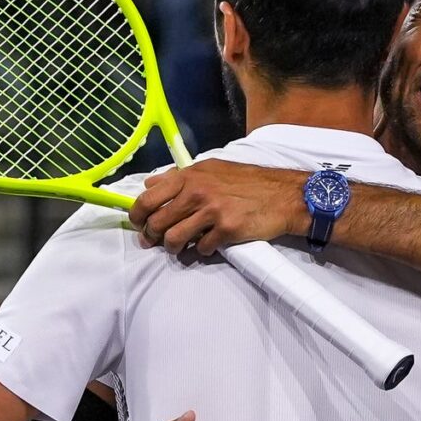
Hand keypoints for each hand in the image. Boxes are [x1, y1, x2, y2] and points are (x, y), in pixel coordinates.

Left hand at [129, 160, 307, 255]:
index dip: (137, 216)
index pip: (148, 198)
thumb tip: (150, 184)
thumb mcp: (211, 169)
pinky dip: (201, 251)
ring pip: (174, 239)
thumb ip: (179, 177)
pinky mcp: (226, 230)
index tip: (138, 224)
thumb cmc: (246, 181)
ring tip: (179, 248)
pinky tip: (207, 245)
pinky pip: (201, 249)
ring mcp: (211, 212)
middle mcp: (197, 192)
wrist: (282, 195)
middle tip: (155, 241)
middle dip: (152, 237)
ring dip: (173, 248)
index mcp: (190, 176)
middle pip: (157, 223)